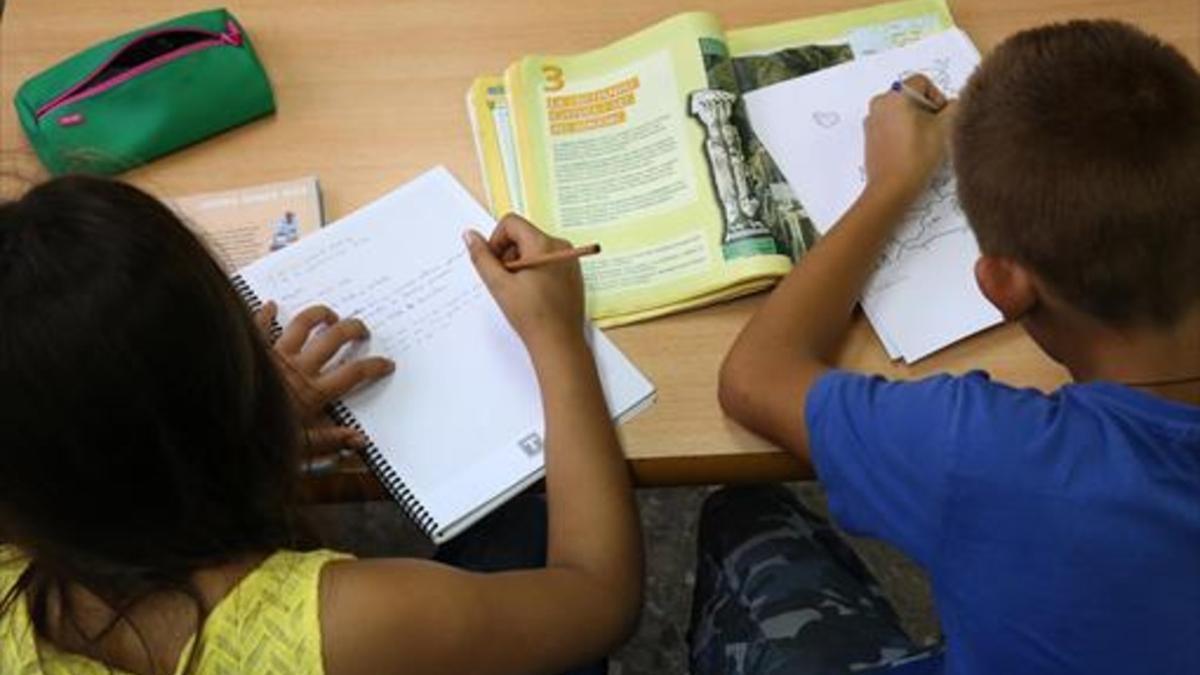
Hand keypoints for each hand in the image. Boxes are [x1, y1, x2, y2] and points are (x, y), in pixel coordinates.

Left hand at [254, 302, 394, 452]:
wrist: (221, 419)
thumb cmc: (259, 434)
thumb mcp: (300, 446)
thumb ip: (330, 441)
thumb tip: (359, 441)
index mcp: (313, 391)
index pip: (354, 373)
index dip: (375, 366)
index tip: (386, 363)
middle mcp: (299, 367)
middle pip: (334, 339)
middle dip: (353, 329)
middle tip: (362, 330)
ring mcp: (276, 354)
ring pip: (303, 324)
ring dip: (319, 315)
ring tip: (330, 315)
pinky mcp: (254, 349)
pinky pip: (261, 325)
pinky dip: (267, 314)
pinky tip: (271, 305)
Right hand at [464, 213, 585, 354]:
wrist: (559, 343)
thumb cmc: (532, 316)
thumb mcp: (499, 285)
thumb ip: (482, 257)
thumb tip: (470, 235)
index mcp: (544, 244)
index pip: (511, 223)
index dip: (496, 241)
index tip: (494, 264)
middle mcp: (561, 246)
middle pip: (523, 235)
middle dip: (508, 254)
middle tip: (505, 281)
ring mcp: (569, 260)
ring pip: (534, 249)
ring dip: (520, 264)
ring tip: (518, 291)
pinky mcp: (572, 274)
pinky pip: (547, 261)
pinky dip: (534, 272)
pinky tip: (532, 295)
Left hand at [863, 74, 956, 201]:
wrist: (891, 188)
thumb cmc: (917, 156)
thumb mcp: (944, 128)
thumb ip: (954, 108)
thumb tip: (954, 104)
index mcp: (895, 95)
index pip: (922, 82)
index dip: (937, 97)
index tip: (941, 117)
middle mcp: (878, 103)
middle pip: (910, 96)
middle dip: (926, 110)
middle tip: (935, 130)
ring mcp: (871, 120)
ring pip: (900, 111)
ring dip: (915, 121)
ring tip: (923, 142)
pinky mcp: (869, 136)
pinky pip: (890, 124)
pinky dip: (902, 131)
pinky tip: (910, 149)